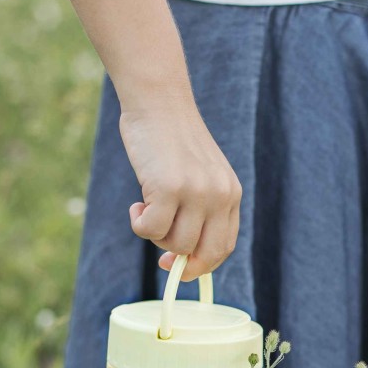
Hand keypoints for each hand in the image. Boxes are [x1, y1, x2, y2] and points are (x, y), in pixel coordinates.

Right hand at [119, 100, 241, 281]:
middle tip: (162, 259)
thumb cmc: (172, 142)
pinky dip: (139, 225)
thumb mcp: (199, 176)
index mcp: (231, 194)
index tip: (179, 265)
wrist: (158, 101)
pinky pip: (151, 230)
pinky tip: (136, 206)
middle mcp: (219, 195)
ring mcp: (196, 192)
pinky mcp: (169, 188)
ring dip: (155, 237)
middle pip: (204, 254)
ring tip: (147, 209)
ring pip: (176, 244)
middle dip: (181, 263)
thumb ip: (200, 211)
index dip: (201, 264)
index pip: (223, 247)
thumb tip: (182, 258)